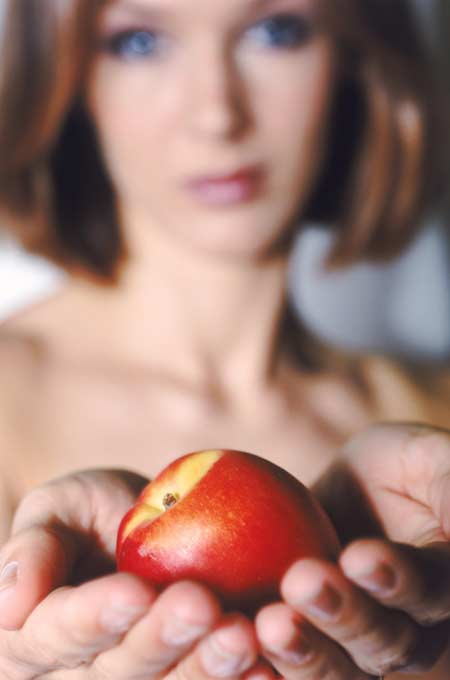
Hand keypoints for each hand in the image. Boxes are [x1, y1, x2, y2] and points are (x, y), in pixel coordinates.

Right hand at [0, 469, 273, 679]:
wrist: (150, 536)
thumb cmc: (95, 514)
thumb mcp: (59, 508)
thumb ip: (35, 547)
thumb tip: (7, 605)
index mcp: (33, 639)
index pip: (57, 633)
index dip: (94, 616)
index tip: (134, 590)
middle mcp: (78, 676)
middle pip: (117, 672)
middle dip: (160, 641)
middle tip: (203, 605)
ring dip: (205, 668)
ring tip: (243, 636)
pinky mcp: (179, 679)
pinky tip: (269, 667)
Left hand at [255, 423, 449, 678]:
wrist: (359, 492)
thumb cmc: (405, 467)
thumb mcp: (436, 461)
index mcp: (446, 589)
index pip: (433, 592)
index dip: (400, 581)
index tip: (359, 556)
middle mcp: (413, 633)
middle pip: (387, 644)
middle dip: (346, 616)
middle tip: (303, 581)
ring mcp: (359, 645)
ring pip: (341, 670)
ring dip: (305, 653)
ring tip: (270, 621)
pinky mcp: (311, 641)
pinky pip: (289, 665)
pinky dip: (264, 668)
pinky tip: (237, 643)